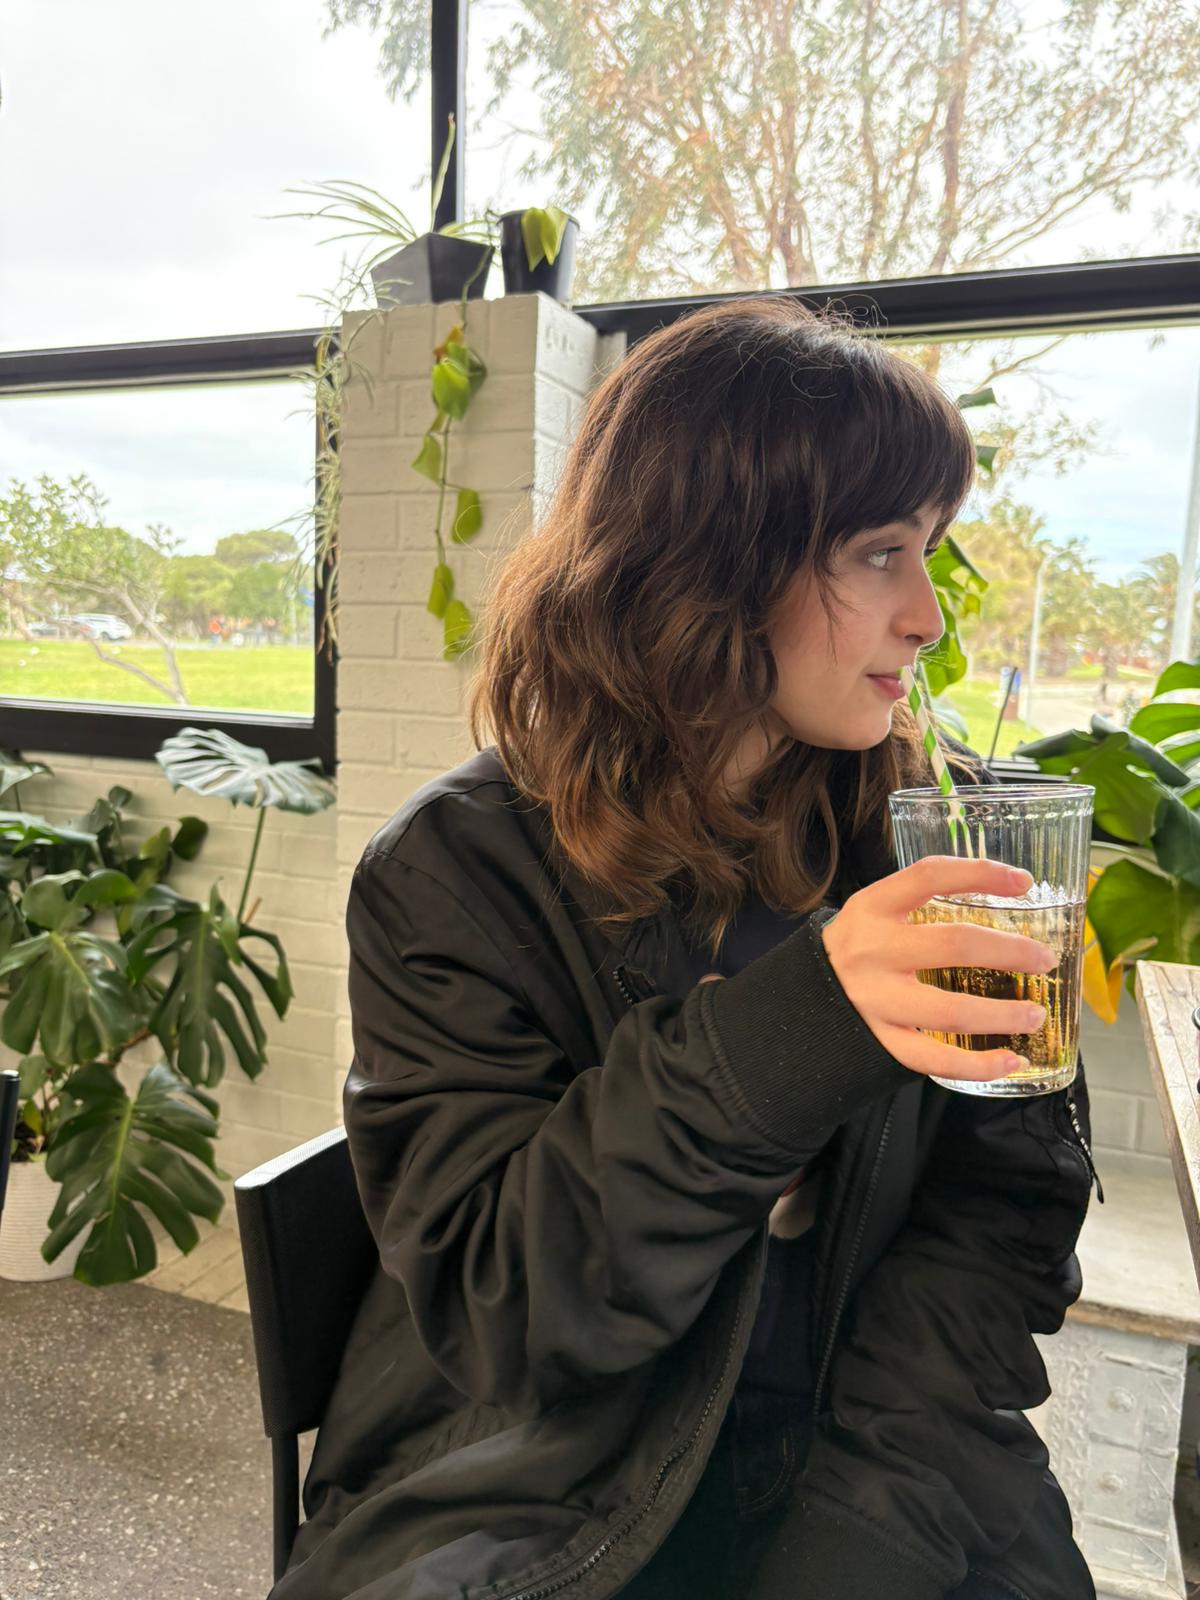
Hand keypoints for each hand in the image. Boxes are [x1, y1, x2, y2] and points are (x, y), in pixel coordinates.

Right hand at [819, 856, 1058, 1081]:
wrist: (802, 994)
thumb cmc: (857, 946)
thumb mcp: (874, 912)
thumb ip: (921, 903)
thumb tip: (1003, 894)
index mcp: (872, 907)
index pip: (930, 876)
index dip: (981, 874)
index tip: (1025, 882)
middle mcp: (872, 951)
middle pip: (952, 945)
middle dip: (1009, 952)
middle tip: (1044, 959)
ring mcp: (874, 1000)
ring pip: (949, 1012)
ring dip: (1001, 1014)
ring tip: (1035, 1015)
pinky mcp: (879, 1039)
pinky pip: (933, 1059)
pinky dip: (977, 1065)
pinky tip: (1011, 1061)